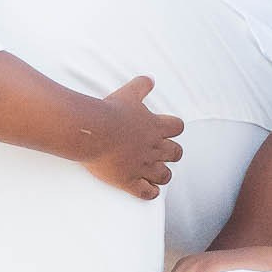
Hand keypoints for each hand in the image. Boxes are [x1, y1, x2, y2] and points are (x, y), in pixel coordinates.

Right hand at [84, 76, 182, 199]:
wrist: (93, 131)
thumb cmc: (109, 112)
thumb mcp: (128, 93)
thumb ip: (141, 86)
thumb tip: (149, 79)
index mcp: (155, 126)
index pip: (177, 127)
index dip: (174, 129)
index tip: (169, 130)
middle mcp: (153, 147)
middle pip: (175, 153)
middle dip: (172, 153)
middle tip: (165, 153)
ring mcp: (142, 166)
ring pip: (164, 175)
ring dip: (163, 174)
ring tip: (158, 174)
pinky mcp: (129, 180)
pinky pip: (146, 192)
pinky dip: (150, 192)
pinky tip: (149, 191)